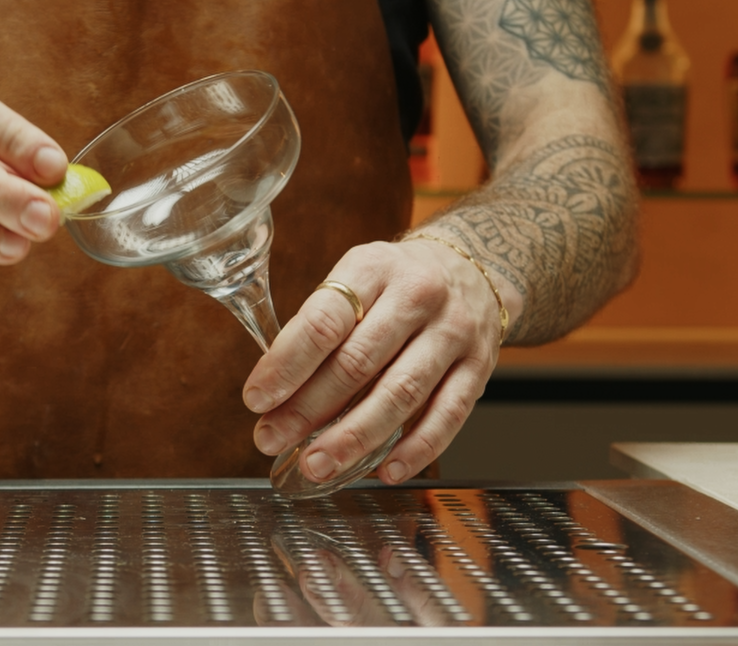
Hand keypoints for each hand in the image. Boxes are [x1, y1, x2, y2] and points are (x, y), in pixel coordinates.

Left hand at [241, 237, 505, 484]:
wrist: (470, 267)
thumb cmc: (395, 281)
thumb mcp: (354, 278)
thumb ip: (318, 325)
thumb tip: (275, 388)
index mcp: (373, 268)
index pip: (323, 321)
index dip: (286, 364)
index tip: (257, 399)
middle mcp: (417, 295)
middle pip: (357, 363)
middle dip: (308, 409)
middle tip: (273, 439)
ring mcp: (453, 332)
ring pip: (400, 393)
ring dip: (354, 437)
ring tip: (318, 464)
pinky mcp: (480, 367)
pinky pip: (448, 415)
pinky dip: (416, 448)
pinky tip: (386, 470)